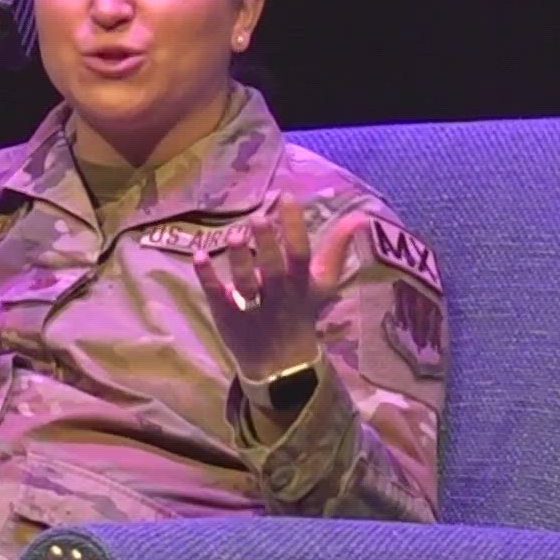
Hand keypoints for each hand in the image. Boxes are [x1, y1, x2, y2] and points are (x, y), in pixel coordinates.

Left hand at [192, 193, 366, 383]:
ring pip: (245, 284)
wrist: (280, 361)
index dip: (295, 228)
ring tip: (234, 235)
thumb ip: (337, 247)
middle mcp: (277, 294)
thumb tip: (361, 216)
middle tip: (258, 218)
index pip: (300, 254)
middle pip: (273, 270)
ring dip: (239, 260)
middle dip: (267, 245)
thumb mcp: (323, 282)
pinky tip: (198, 256)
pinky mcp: (226, 313)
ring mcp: (251, 305)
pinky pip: (216, 294)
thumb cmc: (301, 310)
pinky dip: (207, 277)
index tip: (286, 197)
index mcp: (301, 284)